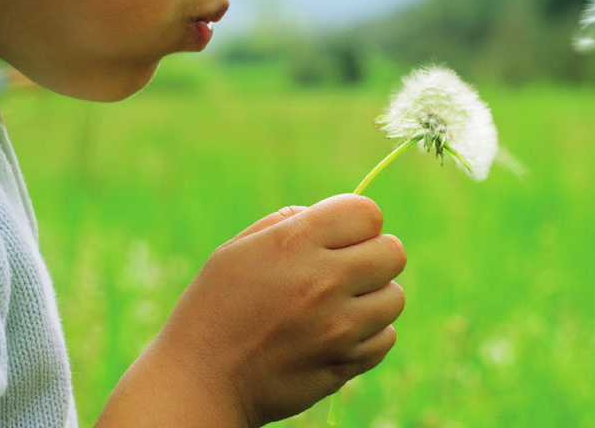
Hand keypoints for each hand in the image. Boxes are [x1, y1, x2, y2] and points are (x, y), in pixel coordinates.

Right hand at [97, 194, 406, 427]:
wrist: (199, 382)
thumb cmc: (214, 308)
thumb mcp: (238, 249)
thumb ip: (290, 223)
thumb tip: (335, 217)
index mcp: (296, 243)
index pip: (368, 213)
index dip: (359, 222)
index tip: (343, 236)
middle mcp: (324, 281)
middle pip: (393, 252)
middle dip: (374, 255)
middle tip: (347, 270)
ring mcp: (339, 327)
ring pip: (394, 297)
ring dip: (374, 298)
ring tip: (341, 305)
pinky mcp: (345, 363)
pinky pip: (385, 338)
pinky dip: (369, 335)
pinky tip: (338, 335)